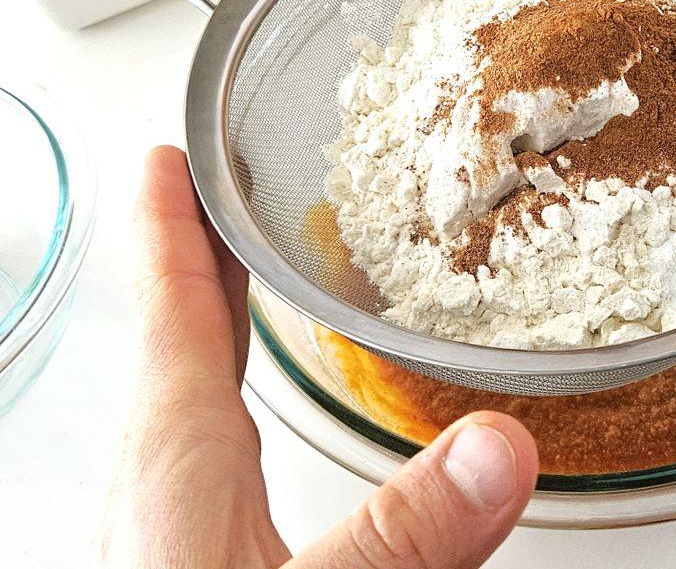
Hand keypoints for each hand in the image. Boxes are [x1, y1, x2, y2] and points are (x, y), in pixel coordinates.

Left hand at [98, 146, 537, 567]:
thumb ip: (404, 527)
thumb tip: (500, 445)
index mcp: (178, 461)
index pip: (174, 311)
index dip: (173, 226)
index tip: (169, 158)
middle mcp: (164, 481)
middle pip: (182, 336)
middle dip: (205, 255)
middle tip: (218, 190)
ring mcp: (175, 524)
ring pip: (194, 390)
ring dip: (216, 320)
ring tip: (242, 276)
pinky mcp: (197, 558)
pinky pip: (211, 448)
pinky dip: (233, 394)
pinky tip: (255, 417)